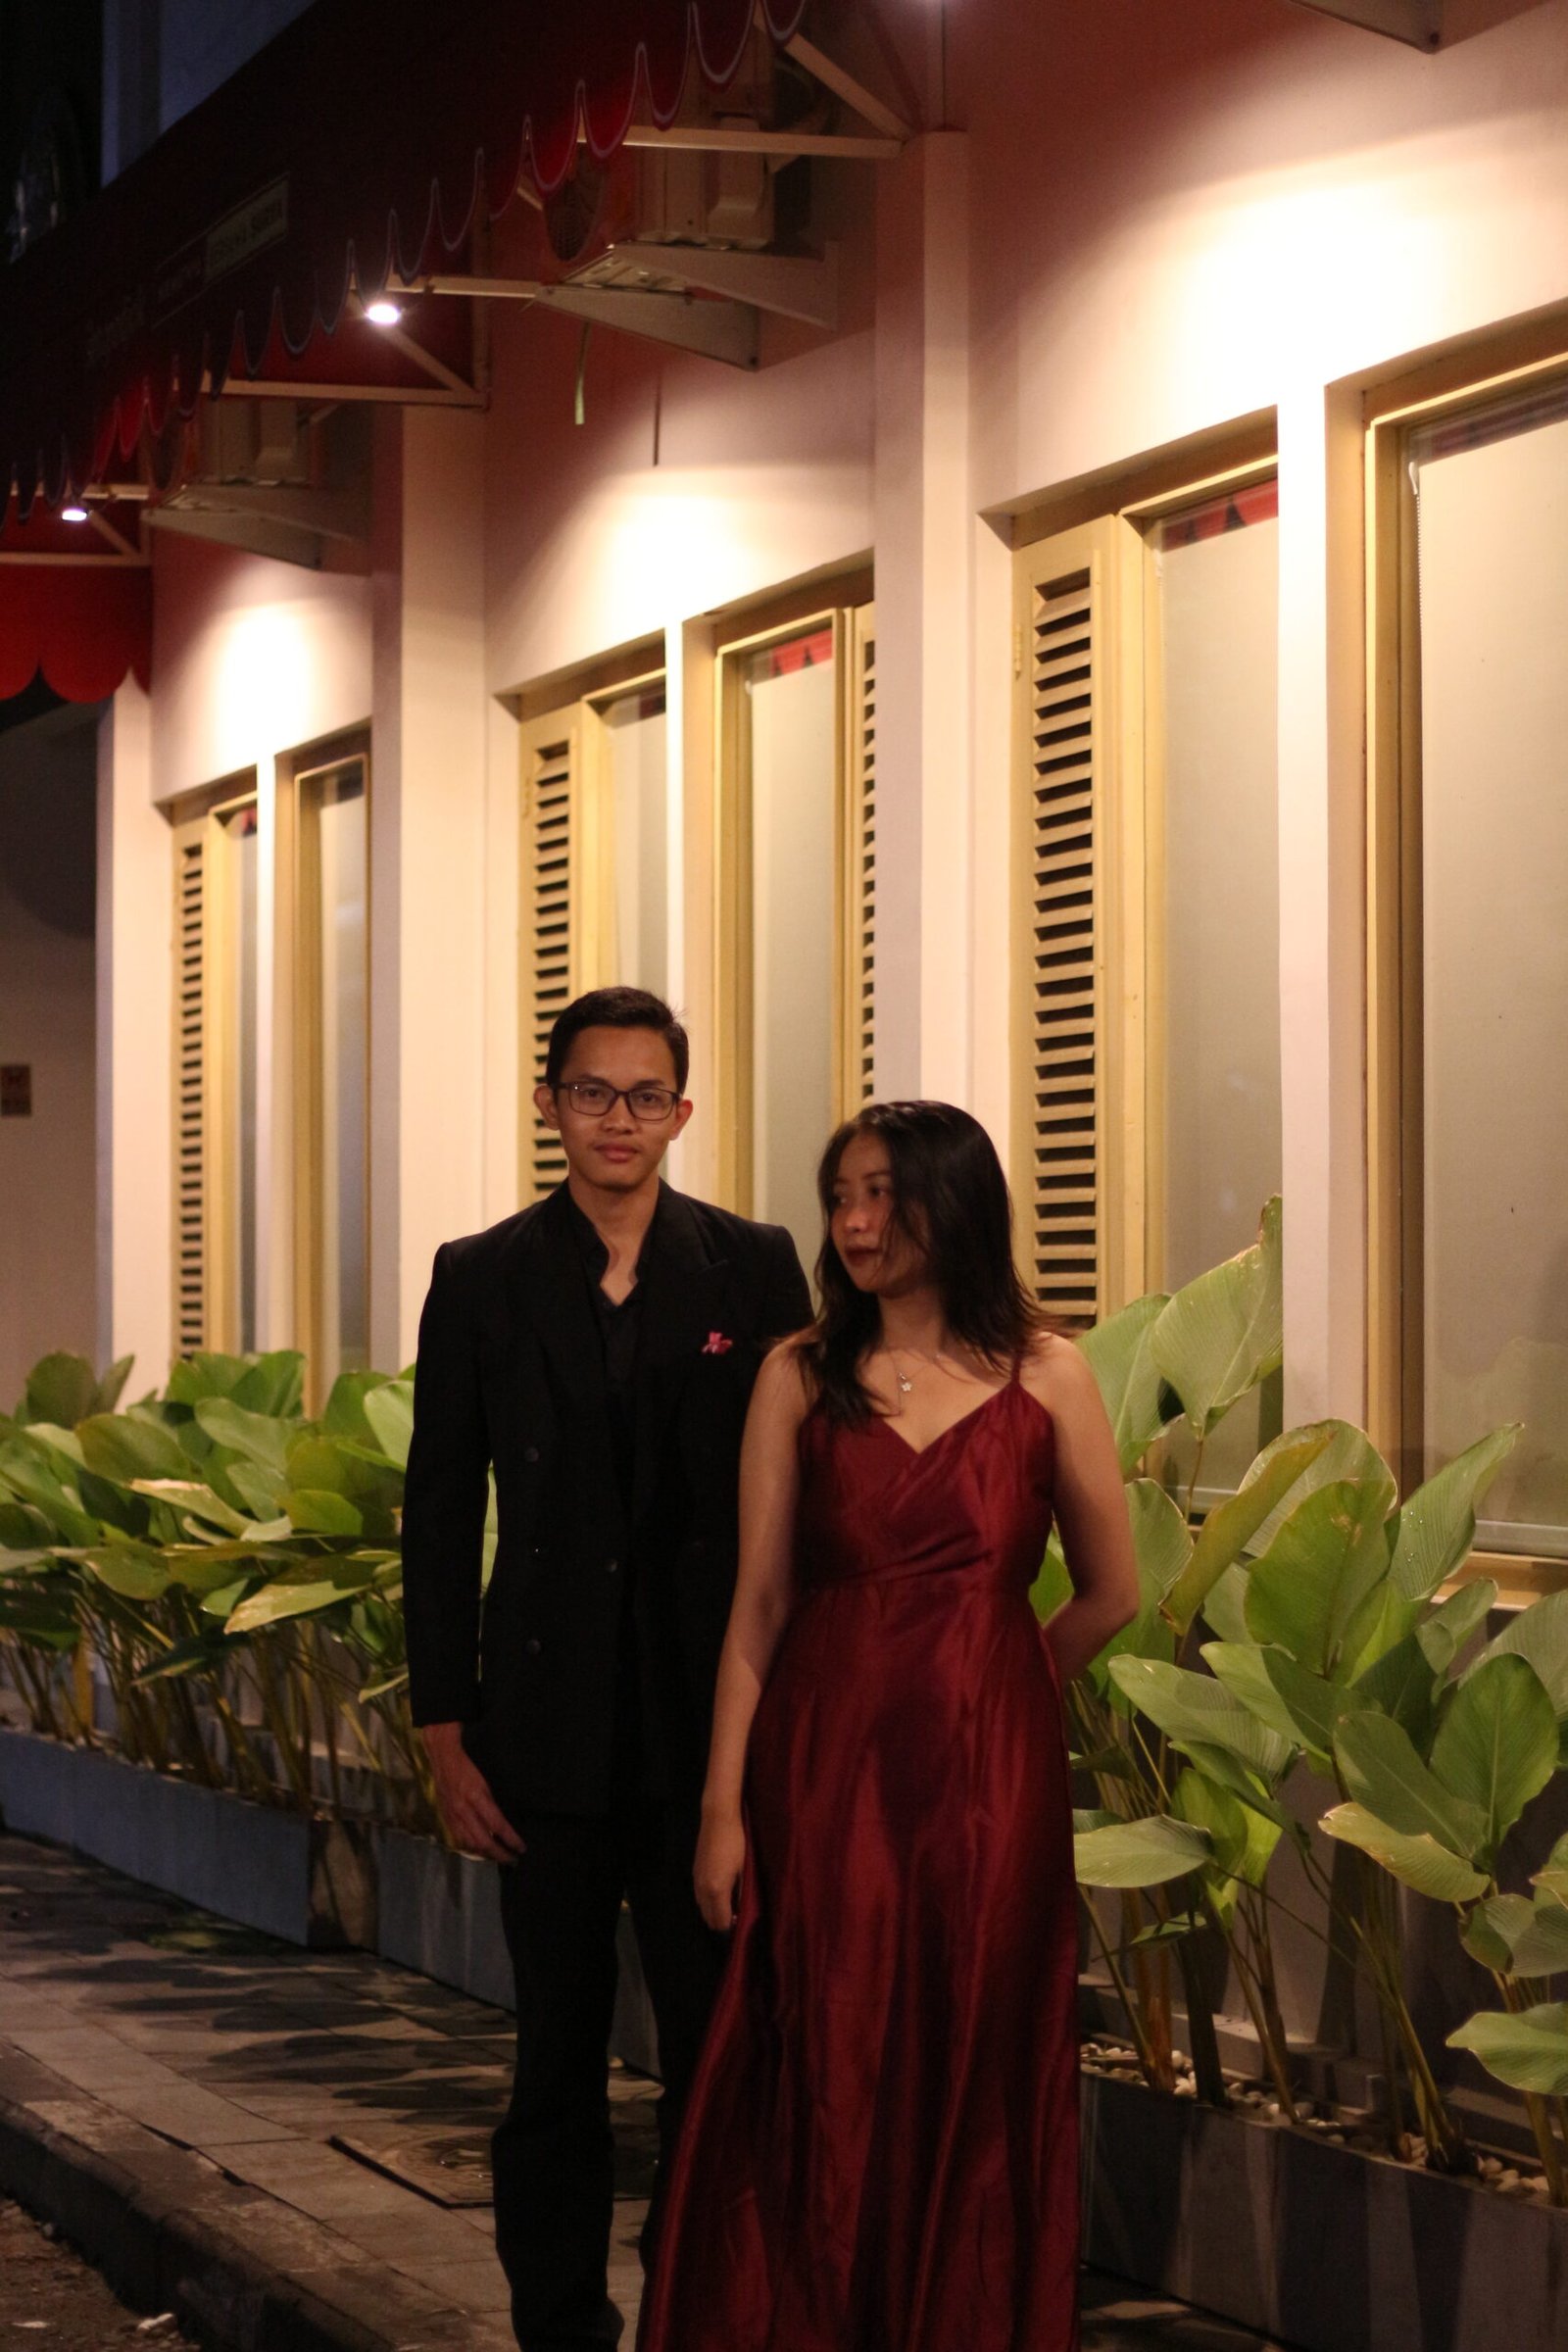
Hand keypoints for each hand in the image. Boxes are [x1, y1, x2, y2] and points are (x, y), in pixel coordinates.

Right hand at [421, 1722, 524, 1863]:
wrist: (443, 1758)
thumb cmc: (468, 1766)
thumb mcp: (485, 1782)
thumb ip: (492, 1803)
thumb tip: (503, 1824)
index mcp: (476, 1797)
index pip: (497, 1825)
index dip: (510, 1839)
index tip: (521, 1848)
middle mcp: (463, 1810)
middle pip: (483, 1841)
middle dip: (499, 1853)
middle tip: (512, 1859)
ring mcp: (453, 1816)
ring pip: (470, 1843)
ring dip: (486, 1854)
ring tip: (498, 1856)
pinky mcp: (445, 1818)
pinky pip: (459, 1838)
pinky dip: (471, 1847)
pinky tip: (480, 1850)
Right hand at [694, 1806, 745, 1930]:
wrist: (718, 1819)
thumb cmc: (736, 1842)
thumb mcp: (744, 1869)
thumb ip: (741, 1893)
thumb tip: (742, 1911)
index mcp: (717, 1890)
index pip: (720, 1922)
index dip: (731, 1926)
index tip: (741, 1922)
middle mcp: (703, 1889)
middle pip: (708, 1919)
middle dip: (721, 1922)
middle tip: (736, 1915)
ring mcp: (696, 1881)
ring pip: (702, 1908)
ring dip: (713, 1912)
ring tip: (729, 1904)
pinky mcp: (694, 1873)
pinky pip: (699, 1897)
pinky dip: (708, 1901)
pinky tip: (720, 1892)